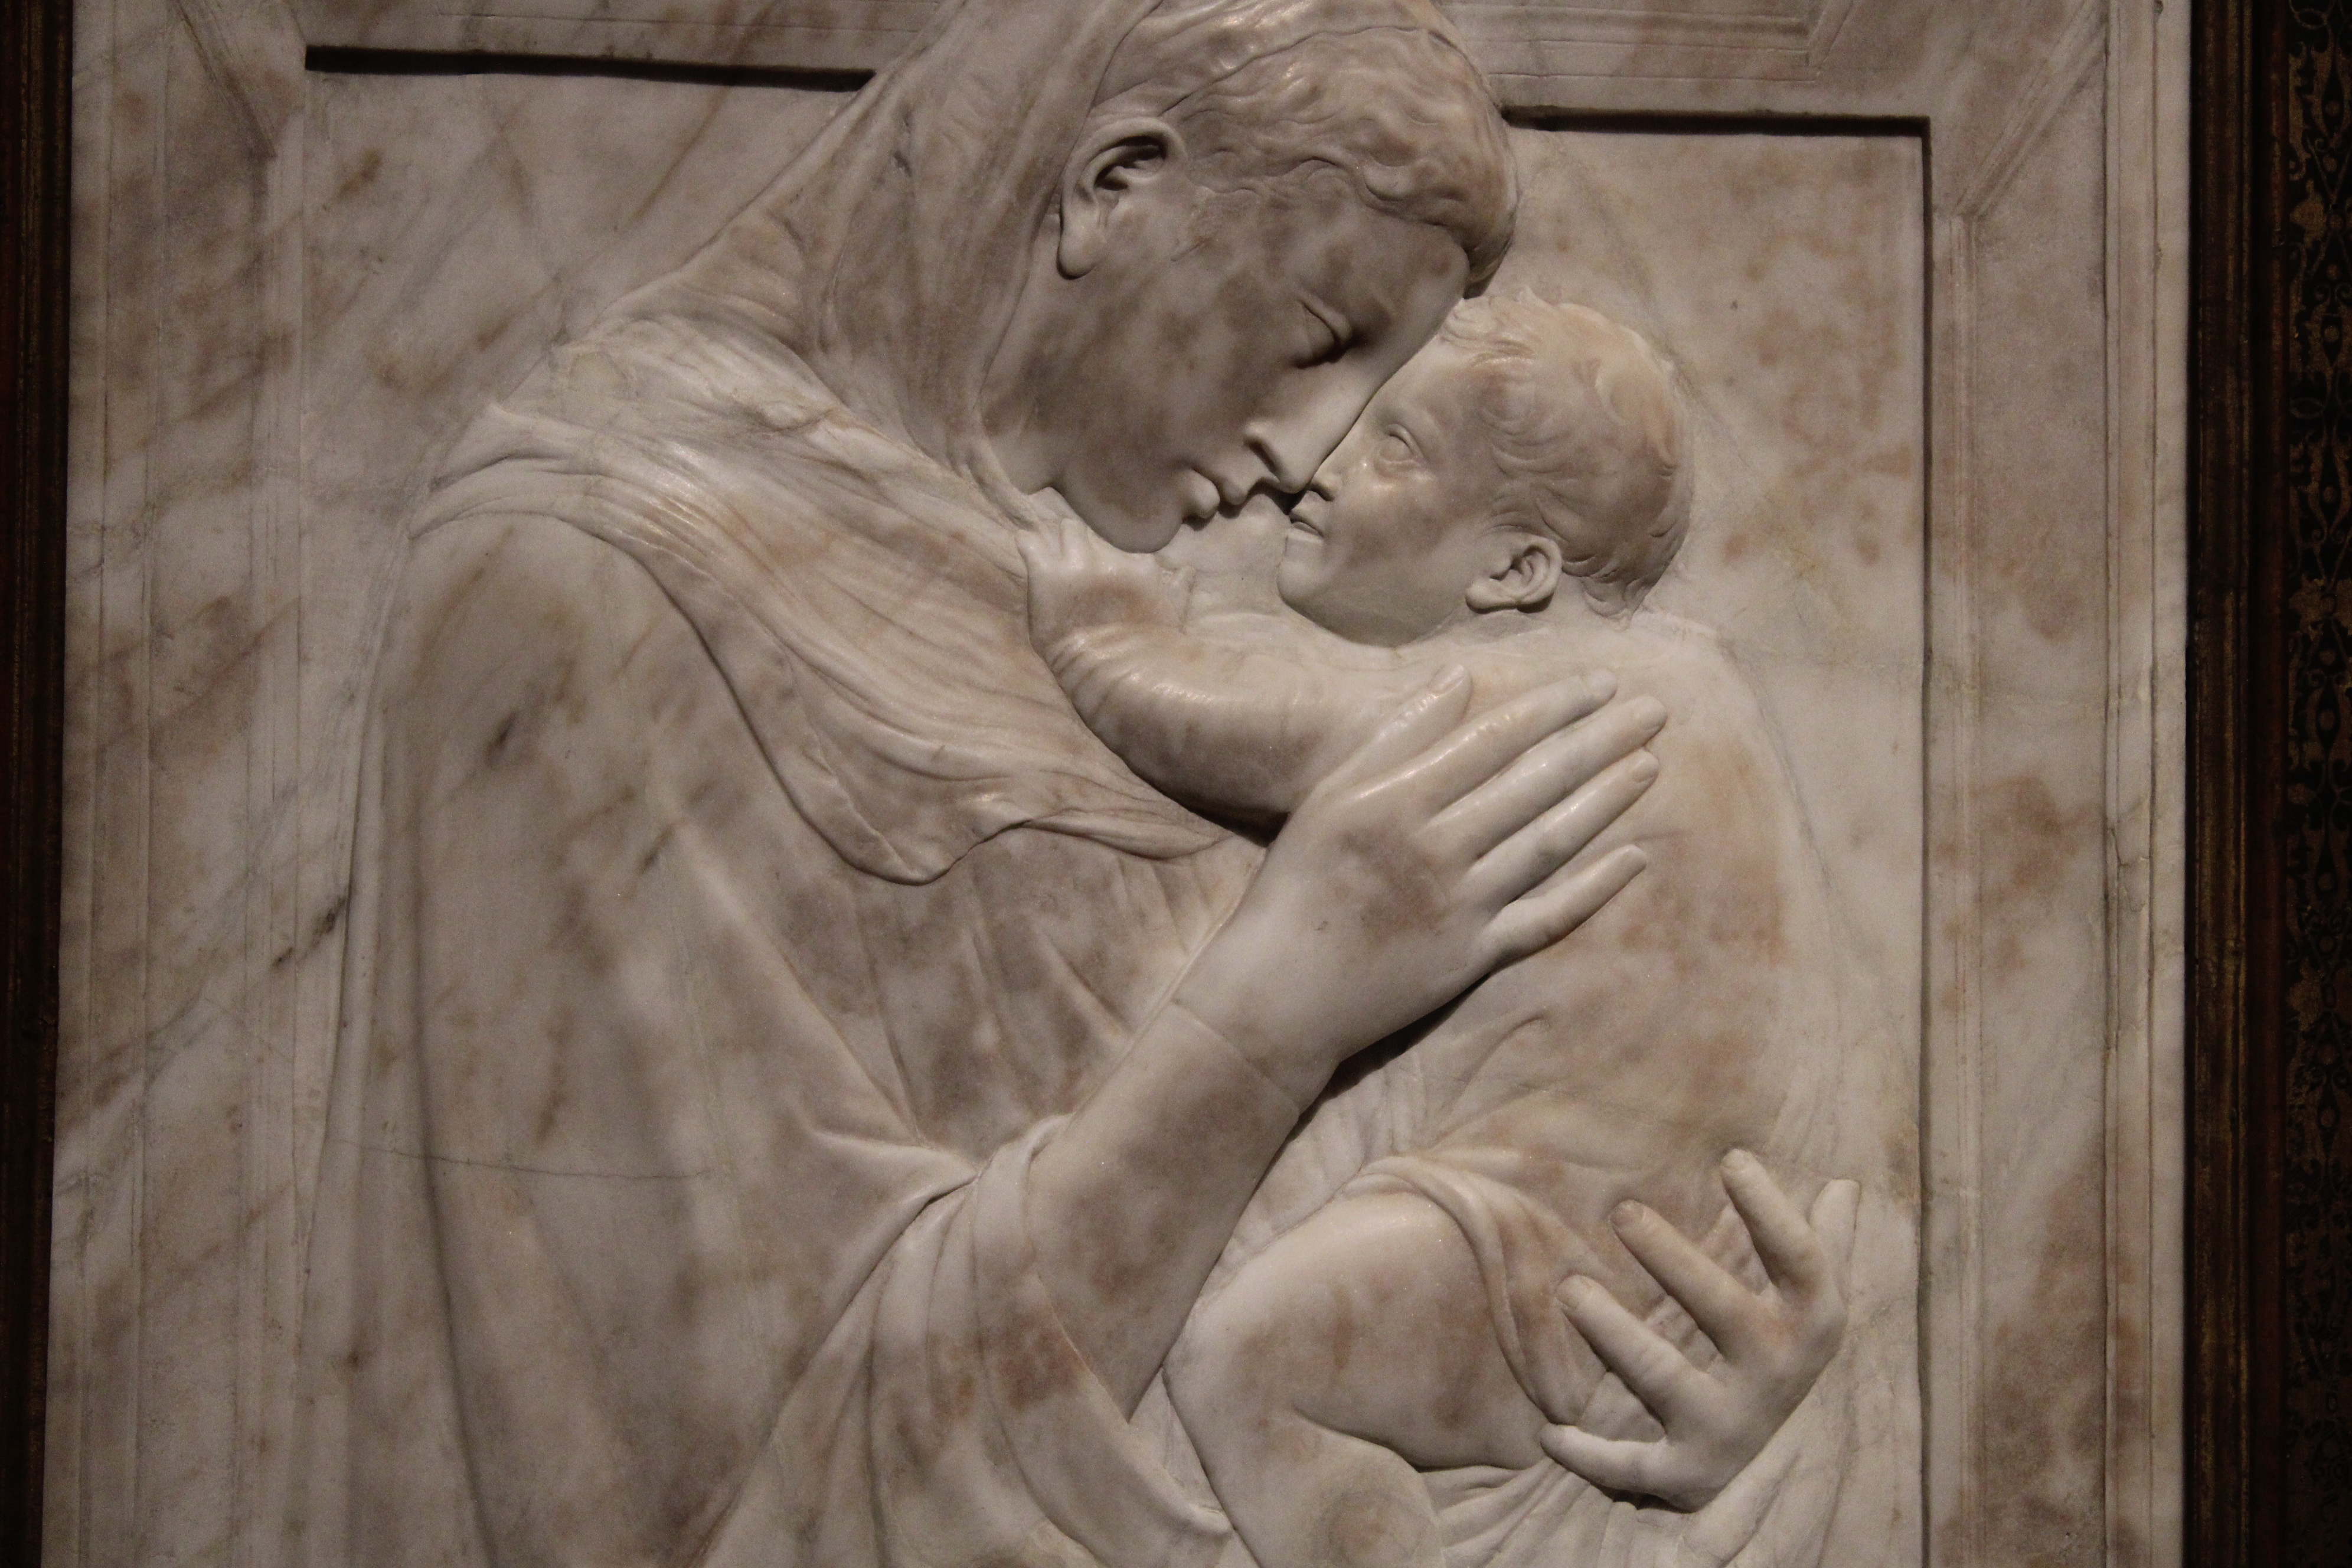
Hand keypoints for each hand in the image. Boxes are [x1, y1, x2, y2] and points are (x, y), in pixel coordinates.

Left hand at [1017, 510, 1191, 660]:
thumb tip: (1188, 570)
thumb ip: (1179, 588)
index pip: (1124, 548)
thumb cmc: (1150, 652)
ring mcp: (1076, 565)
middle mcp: (1107, 558)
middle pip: (1090, 533)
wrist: (1117, 672)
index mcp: (1137, 566)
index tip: (1106, 566)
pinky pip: (1031, 543)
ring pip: (1064, 530)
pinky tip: (1024, 544)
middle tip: (1072, 553)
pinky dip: (1027, 543)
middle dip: (1081, 541)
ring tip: (1048, 548)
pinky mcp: (1048, 574)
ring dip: (1057, 539)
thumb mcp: (1174, 615)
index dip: (1112, 557)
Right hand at [1174, 668, 1664, 1103]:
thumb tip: (1460, 678)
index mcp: (1397, 800)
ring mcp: (1461, 906)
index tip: (1600, 683)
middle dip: (1599, 741)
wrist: (1277, 997)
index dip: (1554, 708)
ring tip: (1650, 763)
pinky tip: (1634, 857)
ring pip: (1551, 842)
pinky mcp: (1473, 956)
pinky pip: (1547, 917)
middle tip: (1655, 709)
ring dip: (1606, 800)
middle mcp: (1436, 848)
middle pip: (1535, 782)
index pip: (1495, 739)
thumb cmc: (1295, 886)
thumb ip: (1397, 737)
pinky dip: (1593, 888)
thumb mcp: (1330, 797)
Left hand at [1539, 1153, 1860, 1510]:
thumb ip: (1823, 1242)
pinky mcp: (1689, 1473)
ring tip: (1569, 1288)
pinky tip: (1548, 1433)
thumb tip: (1844, 1183)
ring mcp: (1732, 1427)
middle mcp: (1776, 1377)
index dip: (1772, 1210)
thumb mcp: (1808, 1302)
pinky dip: (1589, 1455)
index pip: (1801, 1260)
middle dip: (1675, 1261)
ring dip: (1616, 1334)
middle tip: (1623, 1211)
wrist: (1775, 1468)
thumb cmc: (1778, 1349)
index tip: (1732, 1158)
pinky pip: (1633, 1466)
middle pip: (1725, 1311)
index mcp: (1809, 1324)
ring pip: (1665, 1377)